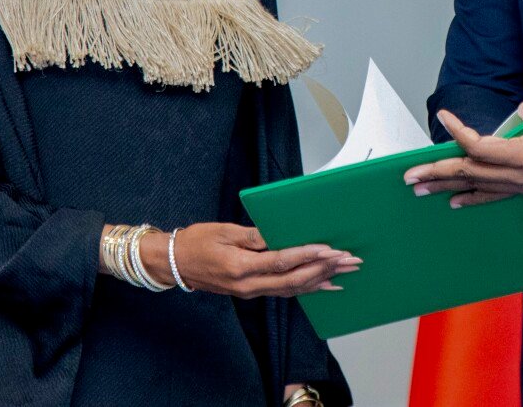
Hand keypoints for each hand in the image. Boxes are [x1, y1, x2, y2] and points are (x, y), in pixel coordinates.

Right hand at [141, 223, 359, 298]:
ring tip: (345, 271)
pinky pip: (284, 292)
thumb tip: (278, 234)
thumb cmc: (195, 242)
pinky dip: (307, 288)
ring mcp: (250, 292)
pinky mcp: (252, 292)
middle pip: (292, 280)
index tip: (328, 249)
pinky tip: (325, 285)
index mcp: (239, 267)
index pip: (280, 262)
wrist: (173, 264)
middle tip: (349, 260)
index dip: (306, 255)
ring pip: (292, 289)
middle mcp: (247, 285)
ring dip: (321, 279)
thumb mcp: (223, 231)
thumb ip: (253, 235)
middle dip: (324, 269)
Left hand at [403, 99, 522, 206]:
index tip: (443, 116)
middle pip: (471, 172)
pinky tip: (455, 201)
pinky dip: (472, 198)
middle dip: (438, 173)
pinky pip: (494, 195)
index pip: (482, 147)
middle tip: (407, 176)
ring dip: (447, 187)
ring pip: (478, 186)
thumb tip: (522, 110)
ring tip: (419, 189)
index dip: (459, 133)